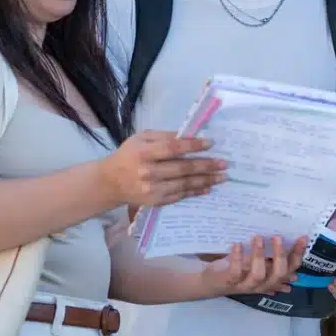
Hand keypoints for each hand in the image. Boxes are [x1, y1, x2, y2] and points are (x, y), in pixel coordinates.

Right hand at [101, 130, 226, 206]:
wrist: (110, 182)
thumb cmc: (128, 155)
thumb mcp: (141, 138)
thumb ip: (164, 136)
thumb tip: (190, 135)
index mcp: (144, 152)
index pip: (173, 148)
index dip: (193, 145)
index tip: (211, 143)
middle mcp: (148, 172)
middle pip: (182, 168)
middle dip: (206, 165)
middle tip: (224, 163)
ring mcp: (152, 189)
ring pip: (184, 184)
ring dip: (206, 180)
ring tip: (222, 177)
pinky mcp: (155, 201)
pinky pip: (180, 196)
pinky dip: (195, 192)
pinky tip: (208, 188)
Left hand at [204, 235, 308, 295]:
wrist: (212, 283)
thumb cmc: (238, 269)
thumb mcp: (257, 265)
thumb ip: (273, 263)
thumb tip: (293, 257)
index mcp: (271, 279)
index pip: (290, 269)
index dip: (297, 254)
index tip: (302, 238)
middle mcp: (262, 284)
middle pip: (278, 274)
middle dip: (280, 256)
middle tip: (278, 237)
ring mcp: (246, 285)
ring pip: (258, 274)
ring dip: (259, 255)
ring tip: (257, 238)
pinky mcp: (230, 282)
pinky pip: (235, 272)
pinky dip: (237, 258)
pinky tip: (237, 245)